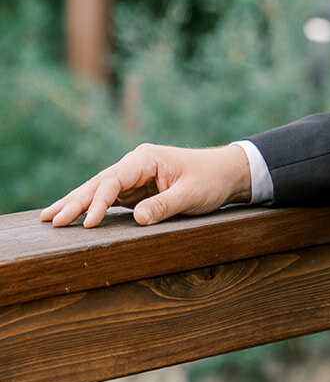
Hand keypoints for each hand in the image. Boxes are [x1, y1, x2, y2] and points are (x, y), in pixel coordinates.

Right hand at [40, 143, 252, 228]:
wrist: (227, 173)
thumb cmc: (211, 180)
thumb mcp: (192, 195)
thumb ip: (164, 206)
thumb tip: (137, 218)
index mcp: (146, 158)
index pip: (114, 180)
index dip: (98, 201)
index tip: (87, 222)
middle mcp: (135, 163)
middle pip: (99, 182)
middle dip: (74, 201)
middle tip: (50, 220)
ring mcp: (134, 176)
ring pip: (99, 190)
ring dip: (76, 203)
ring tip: (49, 218)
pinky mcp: (136, 189)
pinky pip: (109, 198)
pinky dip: (91, 208)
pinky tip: (73, 217)